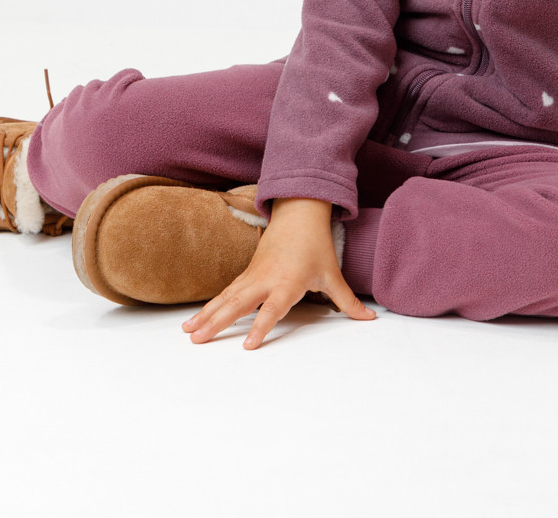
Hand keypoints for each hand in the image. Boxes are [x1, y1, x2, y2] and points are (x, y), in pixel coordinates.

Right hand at [180, 197, 375, 348]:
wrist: (299, 212)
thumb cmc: (316, 244)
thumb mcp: (333, 273)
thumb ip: (348, 301)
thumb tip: (370, 320)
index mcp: (288, 281)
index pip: (273, 307)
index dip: (262, 326)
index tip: (248, 345)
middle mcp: (266, 279)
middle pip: (239, 303)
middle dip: (218, 322)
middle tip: (198, 340)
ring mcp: (253, 275)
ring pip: (226, 297)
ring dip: (206, 315)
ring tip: (187, 333)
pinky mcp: (246, 273)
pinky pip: (225, 292)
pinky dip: (210, 306)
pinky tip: (196, 320)